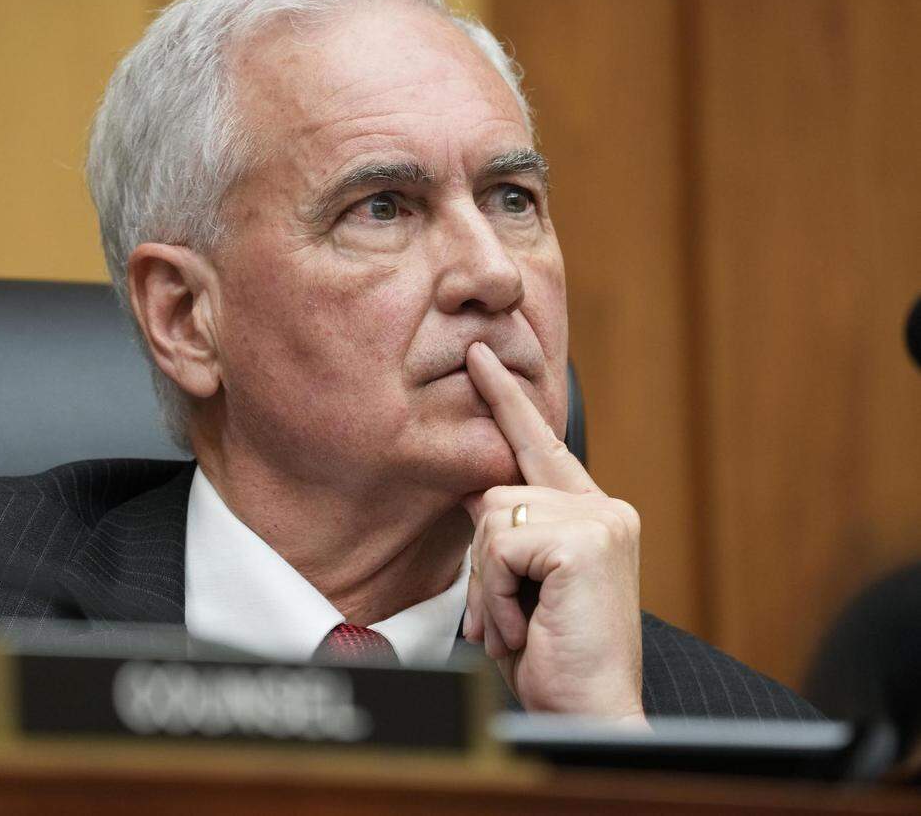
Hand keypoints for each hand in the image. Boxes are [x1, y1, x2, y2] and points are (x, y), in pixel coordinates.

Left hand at [462, 341, 644, 723]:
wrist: (589, 717)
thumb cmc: (554, 661)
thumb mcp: (518, 588)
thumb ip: (504, 535)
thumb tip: (471, 492)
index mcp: (592, 515)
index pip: (540, 445)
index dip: (508, 401)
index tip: (479, 358)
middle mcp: (605, 508)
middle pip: (495, 491)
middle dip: (480, 563)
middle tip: (505, 621)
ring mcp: (601, 520)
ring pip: (491, 516)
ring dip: (487, 585)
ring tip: (519, 627)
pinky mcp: (586, 540)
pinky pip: (498, 544)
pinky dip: (494, 594)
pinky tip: (524, 627)